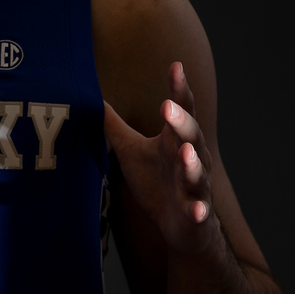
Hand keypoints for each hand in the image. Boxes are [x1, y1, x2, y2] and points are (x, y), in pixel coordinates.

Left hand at [103, 62, 219, 256]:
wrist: (182, 227)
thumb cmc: (158, 183)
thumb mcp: (131, 151)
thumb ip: (115, 127)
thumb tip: (95, 99)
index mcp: (175, 141)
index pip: (180, 110)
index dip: (178, 89)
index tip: (176, 66)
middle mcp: (192, 159)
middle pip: (190, 136)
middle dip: (181, 122)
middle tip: (168, 106)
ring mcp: (196, 187)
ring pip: (198, 173)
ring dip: (192, 164)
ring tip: (185, 152)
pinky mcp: (197, 214)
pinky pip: (199, 212)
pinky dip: (198, 210)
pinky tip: (197, 209)